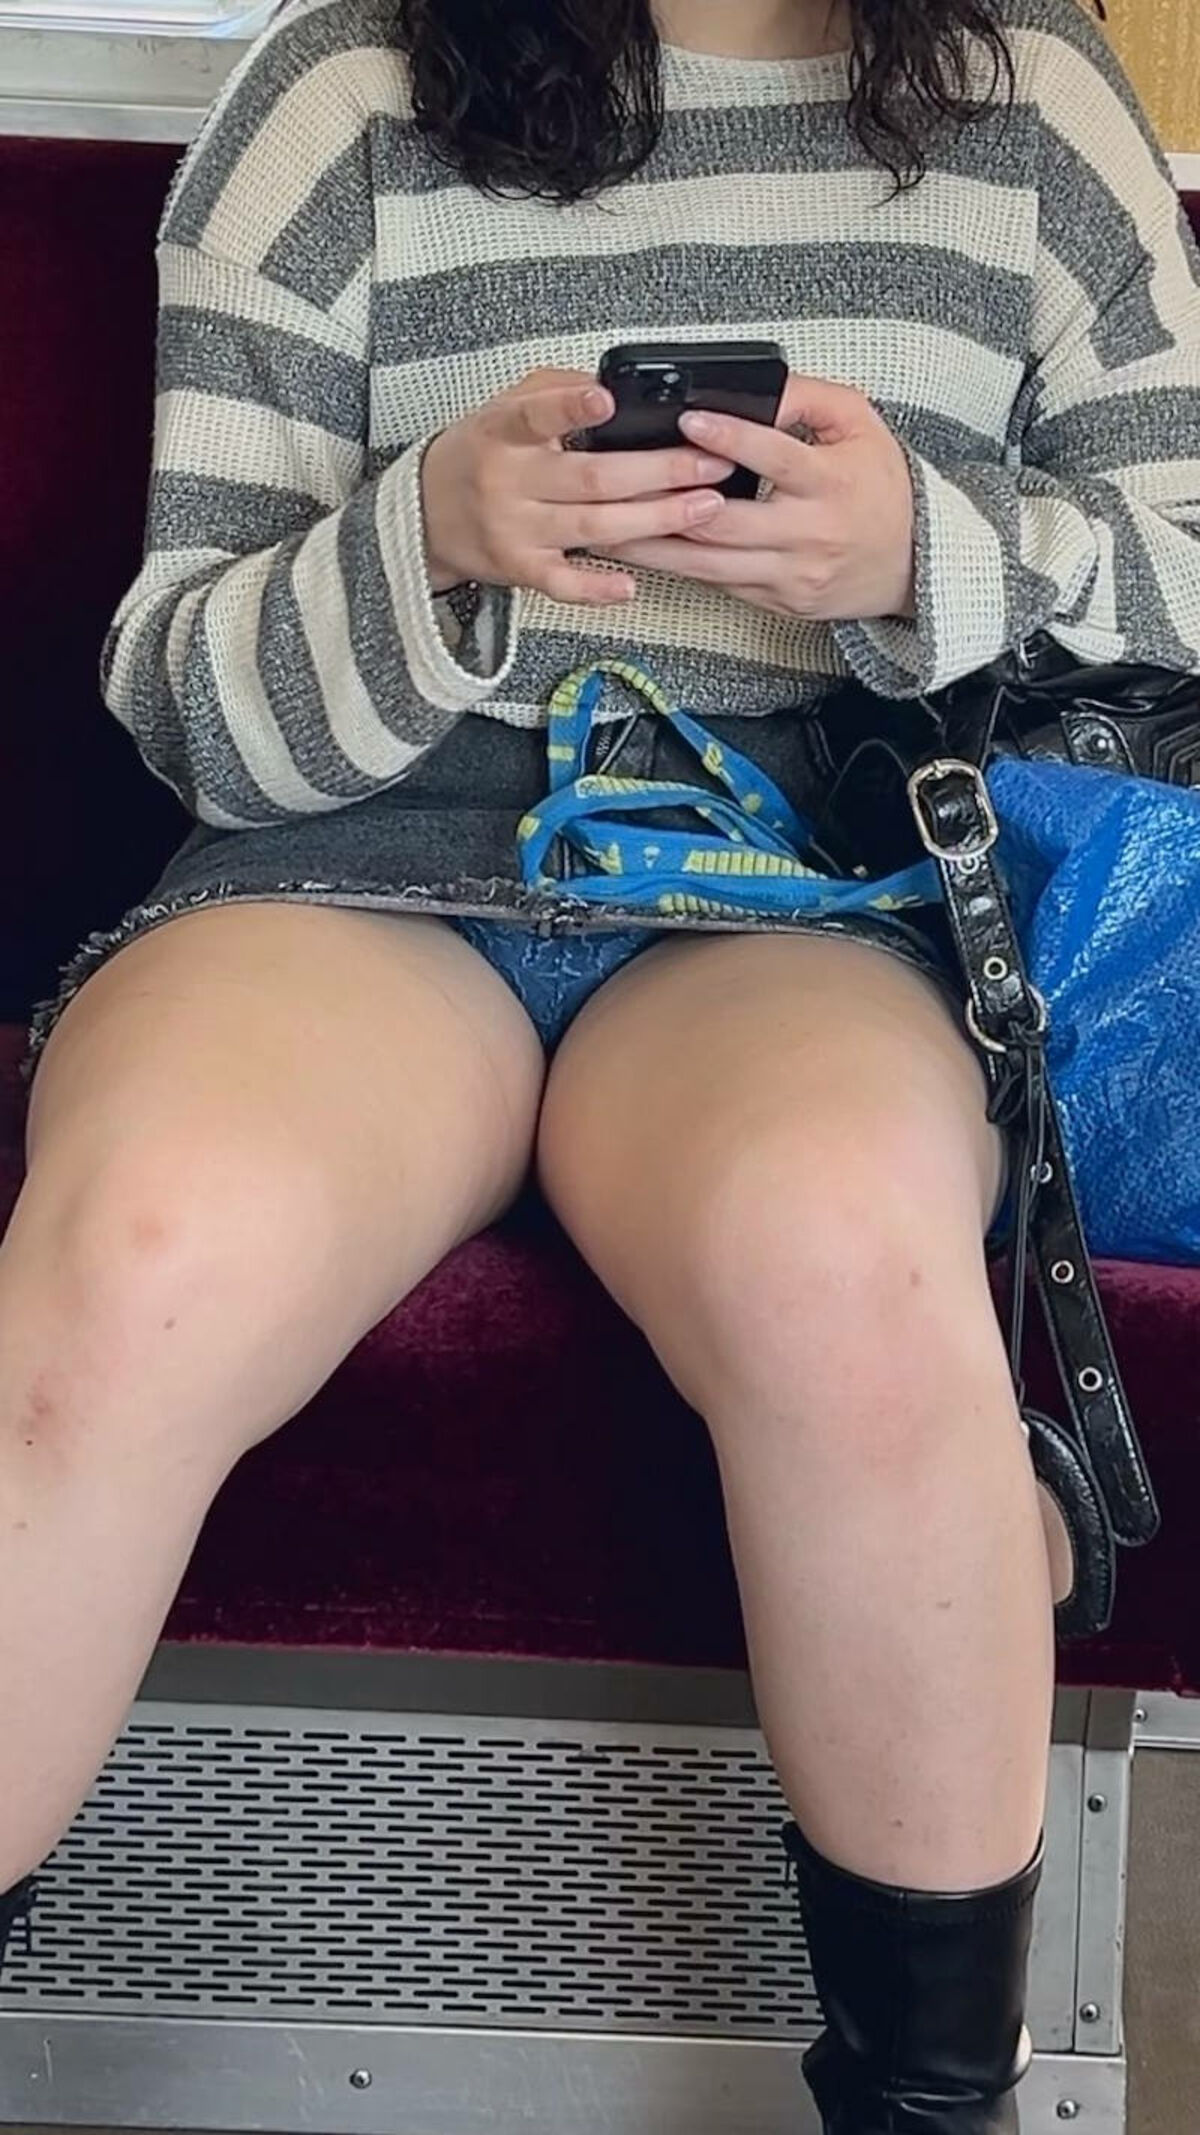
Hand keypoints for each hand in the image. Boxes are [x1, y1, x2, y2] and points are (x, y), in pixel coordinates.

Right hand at [420, 368, 734, 607]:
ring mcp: (514, 530)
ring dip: (653, 520)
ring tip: (705, 507)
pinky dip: (594, 588)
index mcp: (504, 431)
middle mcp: (508, 481)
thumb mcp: (506, 405)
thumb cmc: (481, 452)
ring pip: (592, 528)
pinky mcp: (520, 569)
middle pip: (591, 478)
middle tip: (711, 463)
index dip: (570, 407)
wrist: (426, 512)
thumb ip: (556, 390)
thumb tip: (618, 389)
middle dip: (658, 472)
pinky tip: (630, 585)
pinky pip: (561, 583)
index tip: (606, 398)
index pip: (536, 415)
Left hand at [598, 375, 916, 622]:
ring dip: (654, 544)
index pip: (776, 458)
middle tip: (619, 479)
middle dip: (666, 500)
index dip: (731, 438)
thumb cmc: (880, 486)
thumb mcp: (859, 425)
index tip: (689, 417)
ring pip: (709, 562)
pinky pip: (717, 582)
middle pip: (725, 521)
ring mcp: (790, 574)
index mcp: (833, 483)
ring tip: (608, 523)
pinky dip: (676, 566)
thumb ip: (808, 398)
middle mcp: (810, 534)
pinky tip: (639, 550)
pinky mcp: (776, 601)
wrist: (911, 564)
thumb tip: (756, 384)